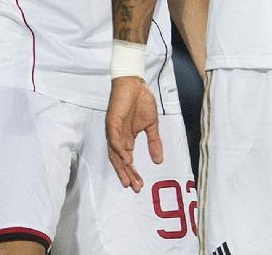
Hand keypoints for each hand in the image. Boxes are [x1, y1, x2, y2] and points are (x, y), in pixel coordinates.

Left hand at [105, 77, 161, 192]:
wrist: (135, 83)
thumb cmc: (141, 101)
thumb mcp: (151, 125)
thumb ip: (154, 142)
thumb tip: (159, 161)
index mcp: (127, 138)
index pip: (127, 160)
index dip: (133, 173)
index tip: (140, 185)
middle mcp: (118, 137)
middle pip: (120, 161)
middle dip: (127, 175)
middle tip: (135, 188)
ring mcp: (114, 131)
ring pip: (115, 154)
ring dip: (122, 167)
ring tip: (129, 180)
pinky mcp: (112, 122)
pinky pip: (114, 140)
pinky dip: (119, 151)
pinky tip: (126, 160)